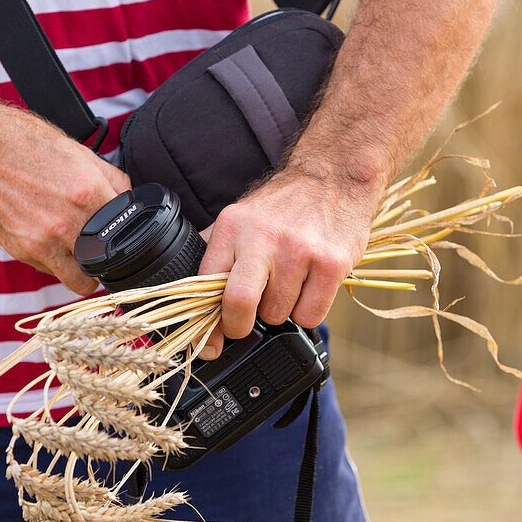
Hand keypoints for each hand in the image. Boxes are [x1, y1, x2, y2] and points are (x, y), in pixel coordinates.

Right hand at [0, 99, 129, 293]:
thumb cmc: (21, 143)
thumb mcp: (77, 150)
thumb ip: (111, 178)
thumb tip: (130, 199)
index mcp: (87, 192)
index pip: (124, 230)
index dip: (125, 232)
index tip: (120, 234)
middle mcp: (66, 222)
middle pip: (105, 264)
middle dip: (106, 259)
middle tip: (101, 248)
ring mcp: (42, 241)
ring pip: (78, 279)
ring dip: (81, 270)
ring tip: (74, 250)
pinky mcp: (21, 251)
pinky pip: (49, 269)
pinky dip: (53, 261)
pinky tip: (45, 237)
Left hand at [196, 167, 376, 358]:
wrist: (334, 176)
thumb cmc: (284, 205)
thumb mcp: (241, 218)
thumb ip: (217, 251)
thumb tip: (186, 293)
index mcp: (233, 228)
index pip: (206, 285)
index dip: (205, 325)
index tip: (207, 344)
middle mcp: (263, 238)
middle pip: (239, 304)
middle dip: (237, 327)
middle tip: (243, 326)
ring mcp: (299, 251)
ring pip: (277, 315)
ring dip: (280, 311)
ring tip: (288, 285)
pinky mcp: (331, 264)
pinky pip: (310, 316)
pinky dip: (307, 311)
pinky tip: (309, 288)